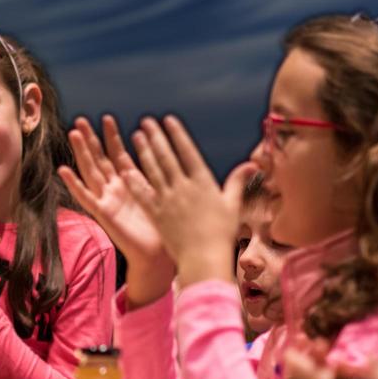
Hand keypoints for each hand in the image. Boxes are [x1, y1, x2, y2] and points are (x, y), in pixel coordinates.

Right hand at [60, 115, 172, 306]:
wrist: (158, 256)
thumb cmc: (164, 230)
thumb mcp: (164, 196)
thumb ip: (164, 176)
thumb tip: (177, 157)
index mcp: (131, 184)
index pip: (118, 155)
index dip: (111, 137)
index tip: (107, 118)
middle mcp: (115, 190)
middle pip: (99, 159)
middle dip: (90, 139)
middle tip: (81, 119)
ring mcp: (107, 201)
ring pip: (90, 171)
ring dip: (81, 153)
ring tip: (73, 133)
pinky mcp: (103, 214)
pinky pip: (86, 197)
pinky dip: (74, 184)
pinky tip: (63, 170)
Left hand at [126, 116, 257, 286]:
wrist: (204, 258)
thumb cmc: (222, 234)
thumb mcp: (232, 205)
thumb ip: (237, 182)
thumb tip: (252, 163)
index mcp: (203, 183)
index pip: (187, 152)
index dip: (177, 134)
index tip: (168, 120)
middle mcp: (183, 188)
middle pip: (166, 157)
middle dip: (156, 137)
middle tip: (146, 121)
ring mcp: (167, 200)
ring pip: (153, 170)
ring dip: (143, 152)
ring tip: (136, 136)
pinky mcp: (156, 214)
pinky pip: (142, 193)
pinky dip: (134, 180)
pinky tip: (125, 168)